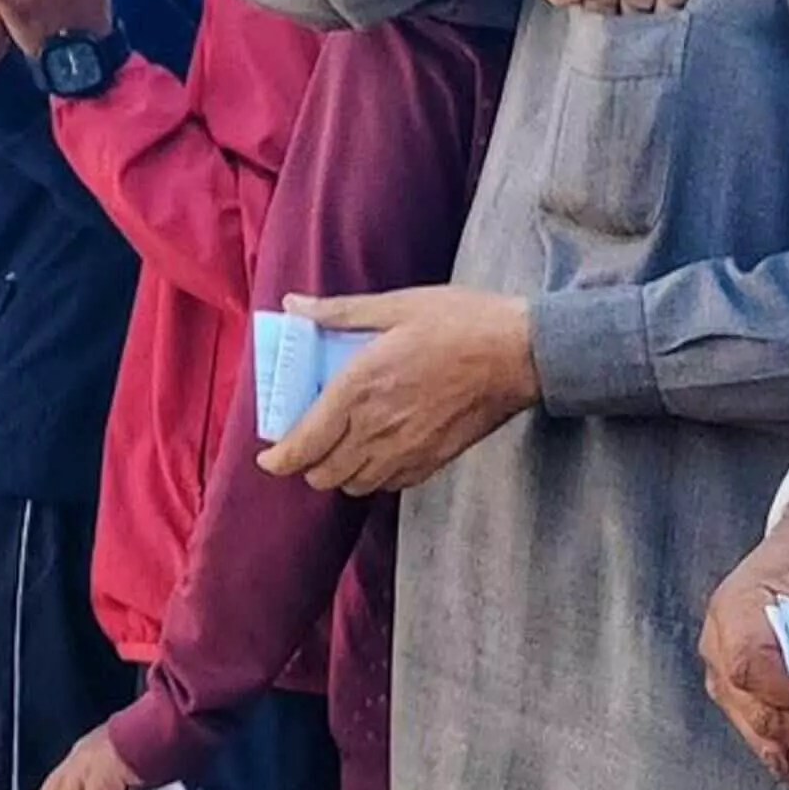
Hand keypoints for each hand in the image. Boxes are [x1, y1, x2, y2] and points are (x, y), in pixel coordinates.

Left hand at [261, 288, 536, 495]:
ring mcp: (406, 451)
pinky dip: (374, 476)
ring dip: (340, 471)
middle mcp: (376, 428)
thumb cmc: (459, 323)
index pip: (303, 445)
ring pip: (353, 485)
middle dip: (307, 463)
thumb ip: (338, 312)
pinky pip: (390, 486)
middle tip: (308, 441)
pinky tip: (380, 449)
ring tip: (343, 445)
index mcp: (358, 388)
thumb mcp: (395, 305)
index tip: (269, 457)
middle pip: (322, 474)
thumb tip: (293, 304)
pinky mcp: (433, 461)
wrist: (519, 353)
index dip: (278, 459)